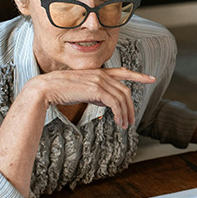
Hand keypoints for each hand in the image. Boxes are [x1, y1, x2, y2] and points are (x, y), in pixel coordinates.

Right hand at [26, 67, 155, 128]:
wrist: (45, 88)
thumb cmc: (61, 91)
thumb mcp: (83, 90)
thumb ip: (97, 93)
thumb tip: (109, 103)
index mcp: (99, 72)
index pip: (123, 72)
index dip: (138, 76)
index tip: (151, 79)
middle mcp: (101, 74)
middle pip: (125, 91)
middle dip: (131, 107)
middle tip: (132, 121)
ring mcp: (99, 80)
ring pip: (122, 98)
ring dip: (126, 113)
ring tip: (125, 125)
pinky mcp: (96, 89)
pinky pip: (115, 103)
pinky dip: (120, 114)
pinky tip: (119, 122)